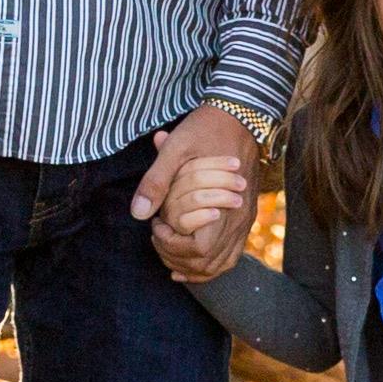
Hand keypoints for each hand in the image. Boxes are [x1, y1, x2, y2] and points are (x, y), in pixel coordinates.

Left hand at [133, 105, 260, 283]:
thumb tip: (138, 213)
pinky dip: (210, 263)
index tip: (157, 225)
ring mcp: (245, 220)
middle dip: (177, 258)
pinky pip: (232, 254)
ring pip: (221, 263)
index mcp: (224, 204)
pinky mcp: (245, 217)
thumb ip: (156, 181)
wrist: (242, 114)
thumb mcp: (176, 149)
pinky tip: (190, 262)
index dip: (173, 246)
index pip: (199, 250)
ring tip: (168, 255)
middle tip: (157, 238)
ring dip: (193, 267)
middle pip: (208, 263)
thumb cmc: (206, 129)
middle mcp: (239, 219)